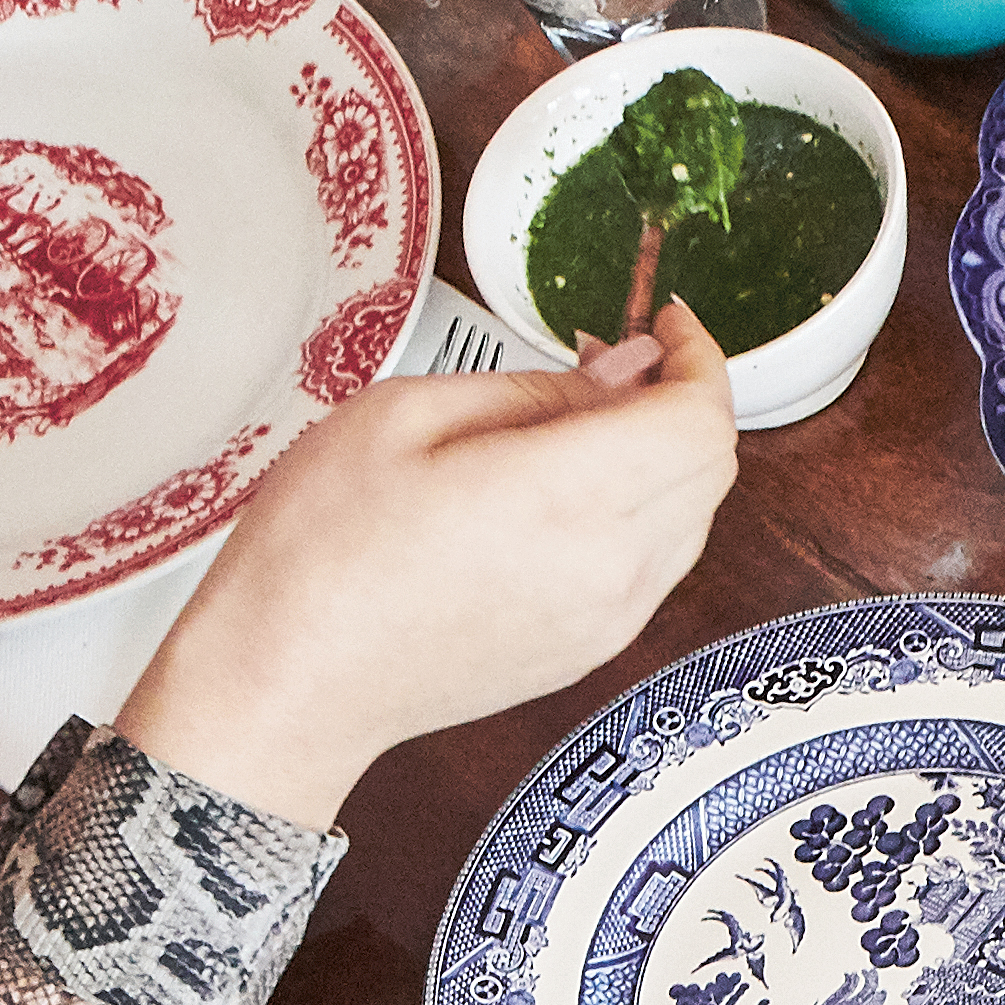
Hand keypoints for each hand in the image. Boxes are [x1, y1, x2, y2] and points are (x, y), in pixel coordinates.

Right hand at [111, 315, 738, 824]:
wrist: (290, 680)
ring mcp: (609, 618)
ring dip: (667, 457)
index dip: (697, 359)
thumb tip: (626, 371)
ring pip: (694, 516)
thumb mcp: (405, 416)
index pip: (700, 420)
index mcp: (566, 498)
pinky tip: (570, 489)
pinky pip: (657, 563)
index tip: (667, 325)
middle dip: (684, 398)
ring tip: (583, 422)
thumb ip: (537, 387)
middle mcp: (609, 567)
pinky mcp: (594, 649)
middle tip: (618, 361)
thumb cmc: (321, 550)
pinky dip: (644, 511)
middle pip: (714, 466)